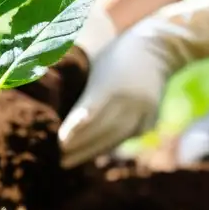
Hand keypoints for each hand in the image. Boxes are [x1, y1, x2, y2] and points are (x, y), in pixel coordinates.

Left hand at [59, 0, 208, 167]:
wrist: (158, 47)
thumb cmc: (114, 54)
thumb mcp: (96, 63)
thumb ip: (80, 86)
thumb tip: (50, 104)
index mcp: (111, 83)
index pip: (90, 111)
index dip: (74, 129)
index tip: (59, 143)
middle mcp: (129, 99)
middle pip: (102, 130)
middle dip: (79, 147)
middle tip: (58, 160)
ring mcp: (143, 111)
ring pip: (115, 138)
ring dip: (91, 152)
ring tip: (69, 161)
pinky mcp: (150, 119)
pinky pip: (126, 137)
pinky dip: (107, 146)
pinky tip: (90, 153)